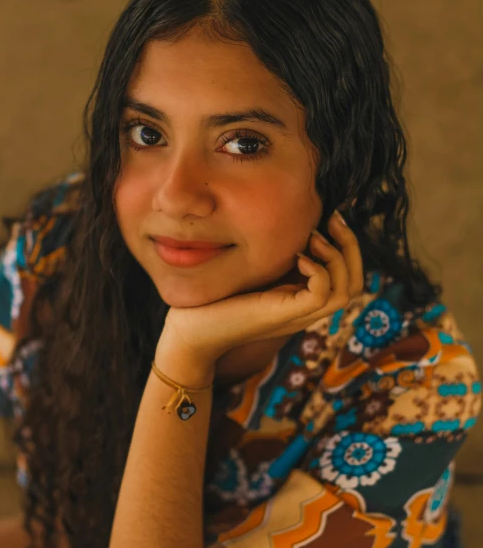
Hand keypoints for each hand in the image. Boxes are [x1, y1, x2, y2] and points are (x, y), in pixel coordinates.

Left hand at [159, 210, 363, 365]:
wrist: (191, 330)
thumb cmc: (216, 297)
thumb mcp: (254, 269)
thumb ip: (275, 253)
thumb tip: (289, 221)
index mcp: (302, 298)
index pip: (348, 278)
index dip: (347, 246)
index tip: (329, 218)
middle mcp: (306, 309)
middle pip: (356, 284)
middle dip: (351, 247)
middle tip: (333, 220)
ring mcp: (297, 315)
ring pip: (347, 291)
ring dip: (338, 258)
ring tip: (313, 239)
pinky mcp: (284, 316)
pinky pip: (322, 295)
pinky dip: (318, 271)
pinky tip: (297, 258)